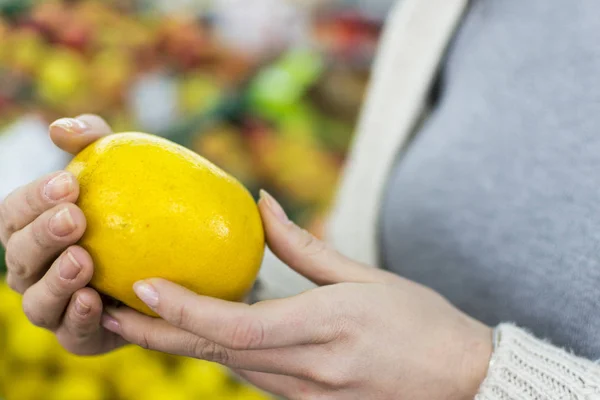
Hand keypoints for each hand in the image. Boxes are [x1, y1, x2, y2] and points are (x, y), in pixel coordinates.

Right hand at [0, 115, 125, 354]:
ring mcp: (54, 306)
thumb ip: (91, 142)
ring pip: (37, 300)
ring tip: (83, 260)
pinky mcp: (82, 335)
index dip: (34, 199)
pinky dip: (79, 318)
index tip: (70, 183)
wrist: (173, 260)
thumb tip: (58, 129)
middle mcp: (34, 270)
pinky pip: (72, 333)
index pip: (15, 212)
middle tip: (76, 218)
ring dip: (57, 280)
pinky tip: (95, 300)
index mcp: (32, 229)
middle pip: (20, 255)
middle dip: (43, 235)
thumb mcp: (119, 167)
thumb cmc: (134, 207)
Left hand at [103, 191, 493, 399]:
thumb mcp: (366, 275)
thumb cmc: (421, 321)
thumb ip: (304, 244)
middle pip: (218, 354)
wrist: (461, 380)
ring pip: (229, 369)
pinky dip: (220, 355)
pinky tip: (198, 336)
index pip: (237, 327)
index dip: (184, 310)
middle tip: (109, 308)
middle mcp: (311, 368)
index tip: (142, 285)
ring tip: (139, 320)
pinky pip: (253, 378)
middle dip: (157, 335)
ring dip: (182, 347)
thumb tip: (260, 203)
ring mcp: (309, 394)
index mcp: (328, 326)